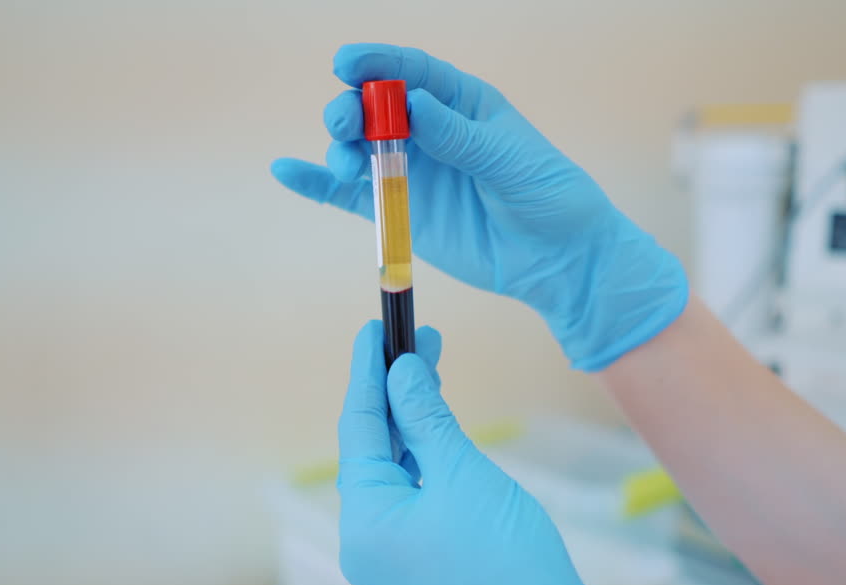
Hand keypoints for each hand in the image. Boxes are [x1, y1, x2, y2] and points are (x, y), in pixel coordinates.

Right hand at [272, 44, 687, 370]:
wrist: (559, 262)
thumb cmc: (550, 199)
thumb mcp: (512, 160)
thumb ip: (460, 136)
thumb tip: (413, 104)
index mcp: (461, 104)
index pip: (411, 74)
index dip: (376, 63)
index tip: (344, 62)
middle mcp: (430, 131)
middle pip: (375, 109)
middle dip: (352, 109)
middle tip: (345, 124)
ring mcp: (412, 172)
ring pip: (359, 149)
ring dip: (340, 149)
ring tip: (343, 166)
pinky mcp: (399, 213)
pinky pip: (350, 196)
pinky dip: (317, 184)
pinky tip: (287, 172)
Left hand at [337, 320, 678, 584]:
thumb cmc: (508, 561)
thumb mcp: (464, 473)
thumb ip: (426, 418)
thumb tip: (399, 371)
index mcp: (364, 518)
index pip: (358, 426)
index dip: (367, 372)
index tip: (374, 328)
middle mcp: (363, 538)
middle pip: (373, 446)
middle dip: (395, 391)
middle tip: (417, 338)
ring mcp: (387, 553)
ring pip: (392, 468)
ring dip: (411, 421)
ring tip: (431, 367)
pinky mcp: (413, 559)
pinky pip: (408, 493)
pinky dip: (421, 456)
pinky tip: (436, 422)